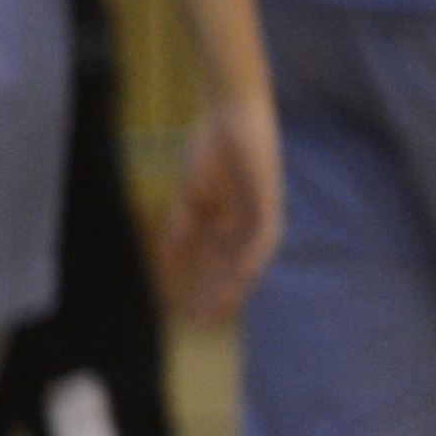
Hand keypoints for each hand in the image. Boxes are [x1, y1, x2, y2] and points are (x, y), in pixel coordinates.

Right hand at [157, 89, 284, 324]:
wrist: (229, 112)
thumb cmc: (209, 148)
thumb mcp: (189, 199)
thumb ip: (180, 232)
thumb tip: (163, 268)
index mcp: (226, 222)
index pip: (215, 265)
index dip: (201, 290)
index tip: (186, 314)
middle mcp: (245, 223)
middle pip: (231, 268)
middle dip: (217, 295)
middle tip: (203, 323)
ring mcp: (260, 213)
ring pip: (250, 259)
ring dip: (236, 284)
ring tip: (222, 309)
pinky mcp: (272, 201)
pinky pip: (266, 236)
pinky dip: (253, 257)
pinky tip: (242, 276)